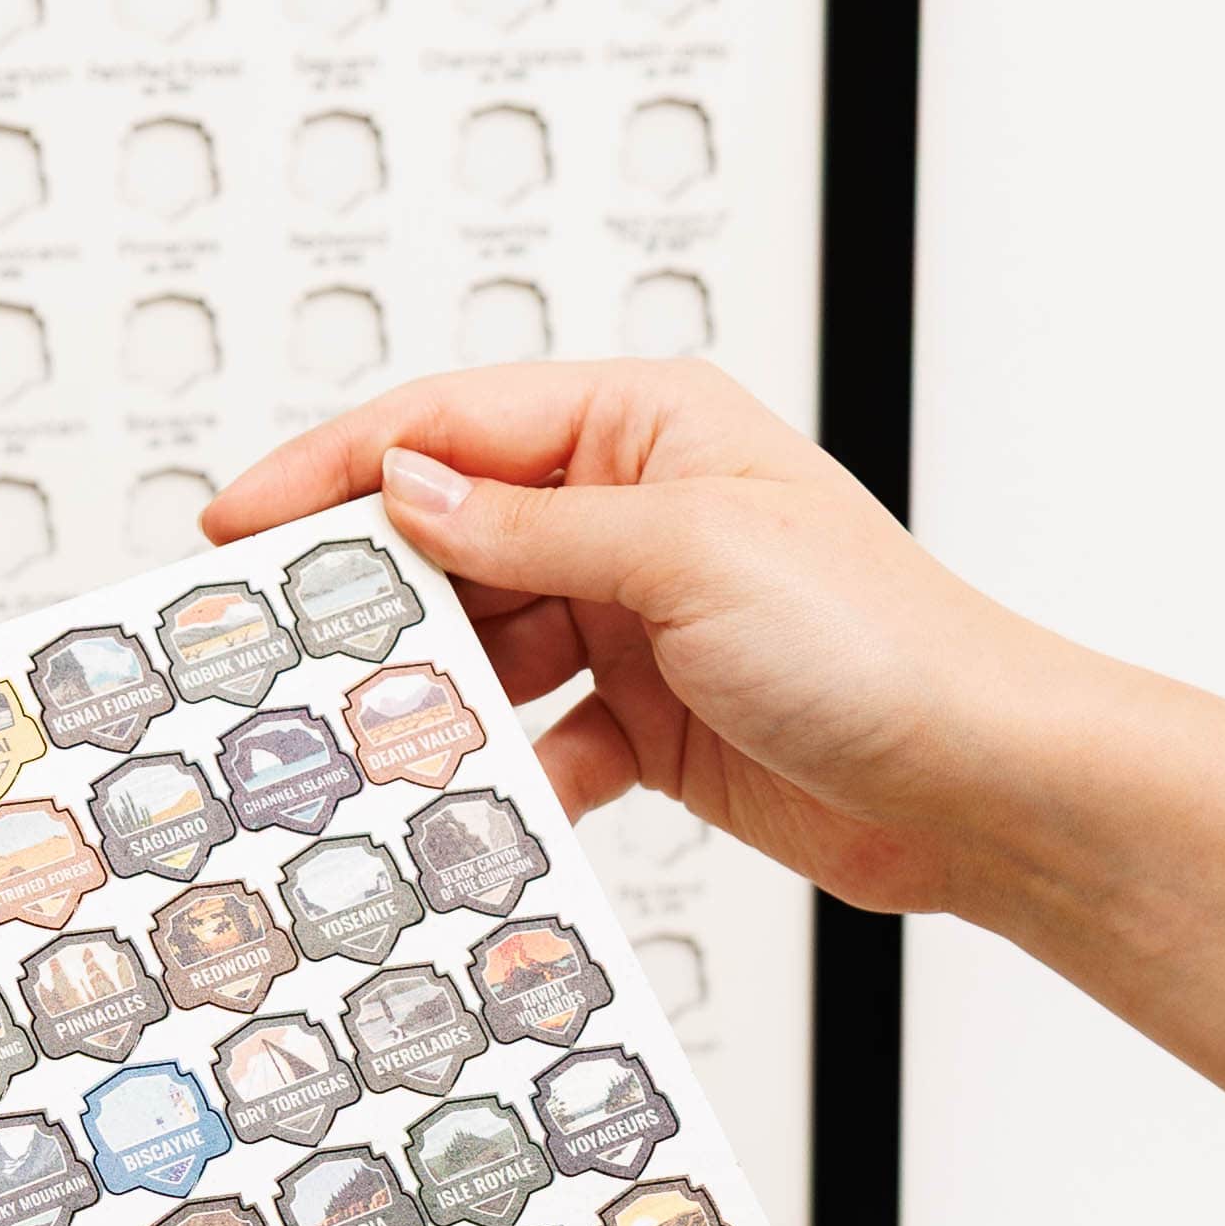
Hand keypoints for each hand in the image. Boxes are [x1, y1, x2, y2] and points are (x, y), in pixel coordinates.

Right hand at [204, 361, 1062, 919]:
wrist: (984, 787)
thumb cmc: (885, 645)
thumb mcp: (688, 555)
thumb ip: (531, 526)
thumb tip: (406, 491)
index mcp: (647, 428)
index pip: (451, 427)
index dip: (335, 468)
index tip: (241, 522)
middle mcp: (635, 512)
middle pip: (451, 538)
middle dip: (371, 594)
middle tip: (276, 645)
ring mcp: (637, 619)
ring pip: (483, 645)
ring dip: (433, 695)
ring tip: (367, 734)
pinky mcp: (646, 718)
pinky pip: (534, 736)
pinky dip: (504, 770)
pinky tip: (480, 799)